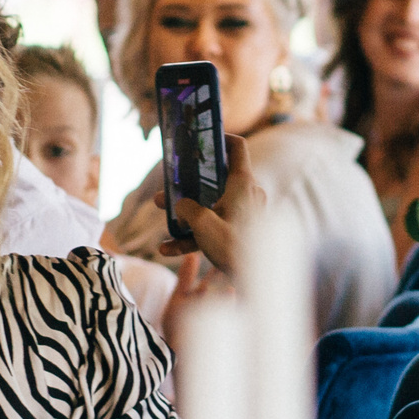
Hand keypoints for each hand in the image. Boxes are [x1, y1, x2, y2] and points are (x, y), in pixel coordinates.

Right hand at [155, 134, 267, 278]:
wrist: (255, 280)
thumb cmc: (234, 246)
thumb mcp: (203, 224)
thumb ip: (187, 209)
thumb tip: (181, 205)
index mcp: (243, 184)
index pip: (237, 148)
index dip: (221, 138)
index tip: (202, 138)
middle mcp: (246, 195)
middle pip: (216, 180)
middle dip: (189, 186)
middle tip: (168, 188)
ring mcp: (244, 215)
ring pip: (211, 207)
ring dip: (186, 215)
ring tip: (162, 220)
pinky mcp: (240, 233)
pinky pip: (214, 229)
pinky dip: (193, 237)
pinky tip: (167, 249)